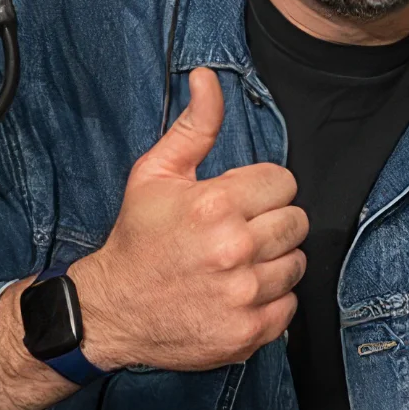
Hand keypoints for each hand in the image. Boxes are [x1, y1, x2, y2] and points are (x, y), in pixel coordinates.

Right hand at [69, 66, 308, 371]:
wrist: (111, 310)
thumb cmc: (137, 239)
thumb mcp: (156, 173)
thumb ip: (195, 125)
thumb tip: (208, 78)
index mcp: (215, 205)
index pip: (283, 183)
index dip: (261, 190)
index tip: (238, 203)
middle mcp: (234, 250)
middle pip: (297, 222)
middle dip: (271, 224)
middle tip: (237, 234)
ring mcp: (243, 294)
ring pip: (297, 264)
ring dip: (273, 263)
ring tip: (236, 265)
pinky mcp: (248, 332)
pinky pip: (289, 306)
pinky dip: (270, 301)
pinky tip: (237, 293)